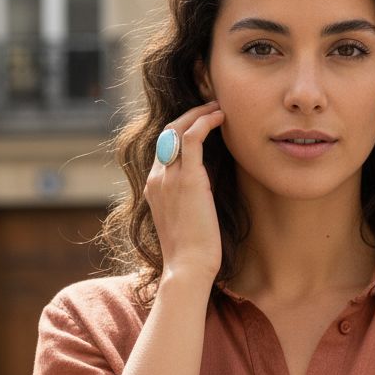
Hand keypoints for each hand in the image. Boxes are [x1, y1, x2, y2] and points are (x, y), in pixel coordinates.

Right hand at [144, 100, 225, 282]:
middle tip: (211, 106)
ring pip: (178, 129)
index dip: (181, 129)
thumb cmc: (192, 252)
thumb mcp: (187, 218)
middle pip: (167, 132)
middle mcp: (157, 178)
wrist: (188, 268)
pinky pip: (193, 137)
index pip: (163, 147)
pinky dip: (205, 121)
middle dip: (188, 115)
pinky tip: (220, 117)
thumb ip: (191, 197)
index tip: (201, 122)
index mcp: (154, 187)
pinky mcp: (188, 179)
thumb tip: (208, 182)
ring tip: (219, 107)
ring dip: (198, 113)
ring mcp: (169, 177)